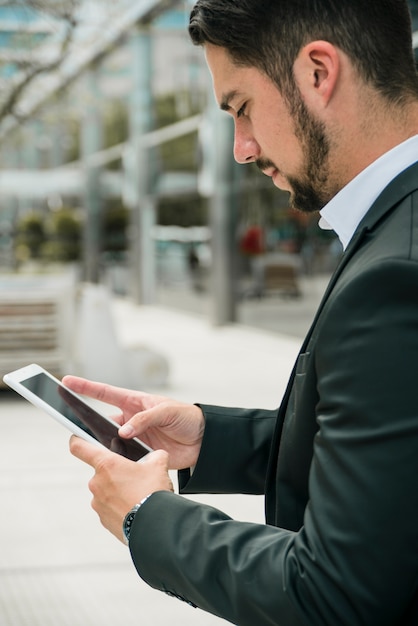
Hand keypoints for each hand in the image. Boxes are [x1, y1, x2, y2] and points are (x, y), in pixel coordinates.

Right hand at [62, 376, 204, 469]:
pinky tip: (115, 464)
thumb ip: (145, 419)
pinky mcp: (139, 454)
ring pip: (109, 442)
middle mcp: (130, 419)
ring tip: (96, 449)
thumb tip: (123, 431)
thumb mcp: (168, 411)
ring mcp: (134, 437)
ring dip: (103, 445)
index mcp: (135, 402)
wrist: (205, 442)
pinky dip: (117, 461)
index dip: (85, 387)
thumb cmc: (188, 418)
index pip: (105, 393)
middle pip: (101, 421)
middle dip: (87, 424)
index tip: (66, 382)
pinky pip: (122, 458)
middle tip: (73, 427)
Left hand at [69, 435, 173, 542]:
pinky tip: (135, 508)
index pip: (79, 446)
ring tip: (138, 495)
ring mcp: (98, 503)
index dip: (77, 439)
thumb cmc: (153, 493)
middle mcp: (96, 482)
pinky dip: (120, 506)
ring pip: (107, 490)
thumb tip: (155, 456)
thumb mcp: (158, 466)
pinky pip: (109, 507)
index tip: (78, 437)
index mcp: (106, 464)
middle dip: (116, 472)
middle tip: (134, 476)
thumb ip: (154, 455)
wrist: (154, 526)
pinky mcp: (103, 519)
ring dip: (118, 490)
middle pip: (102, 470)